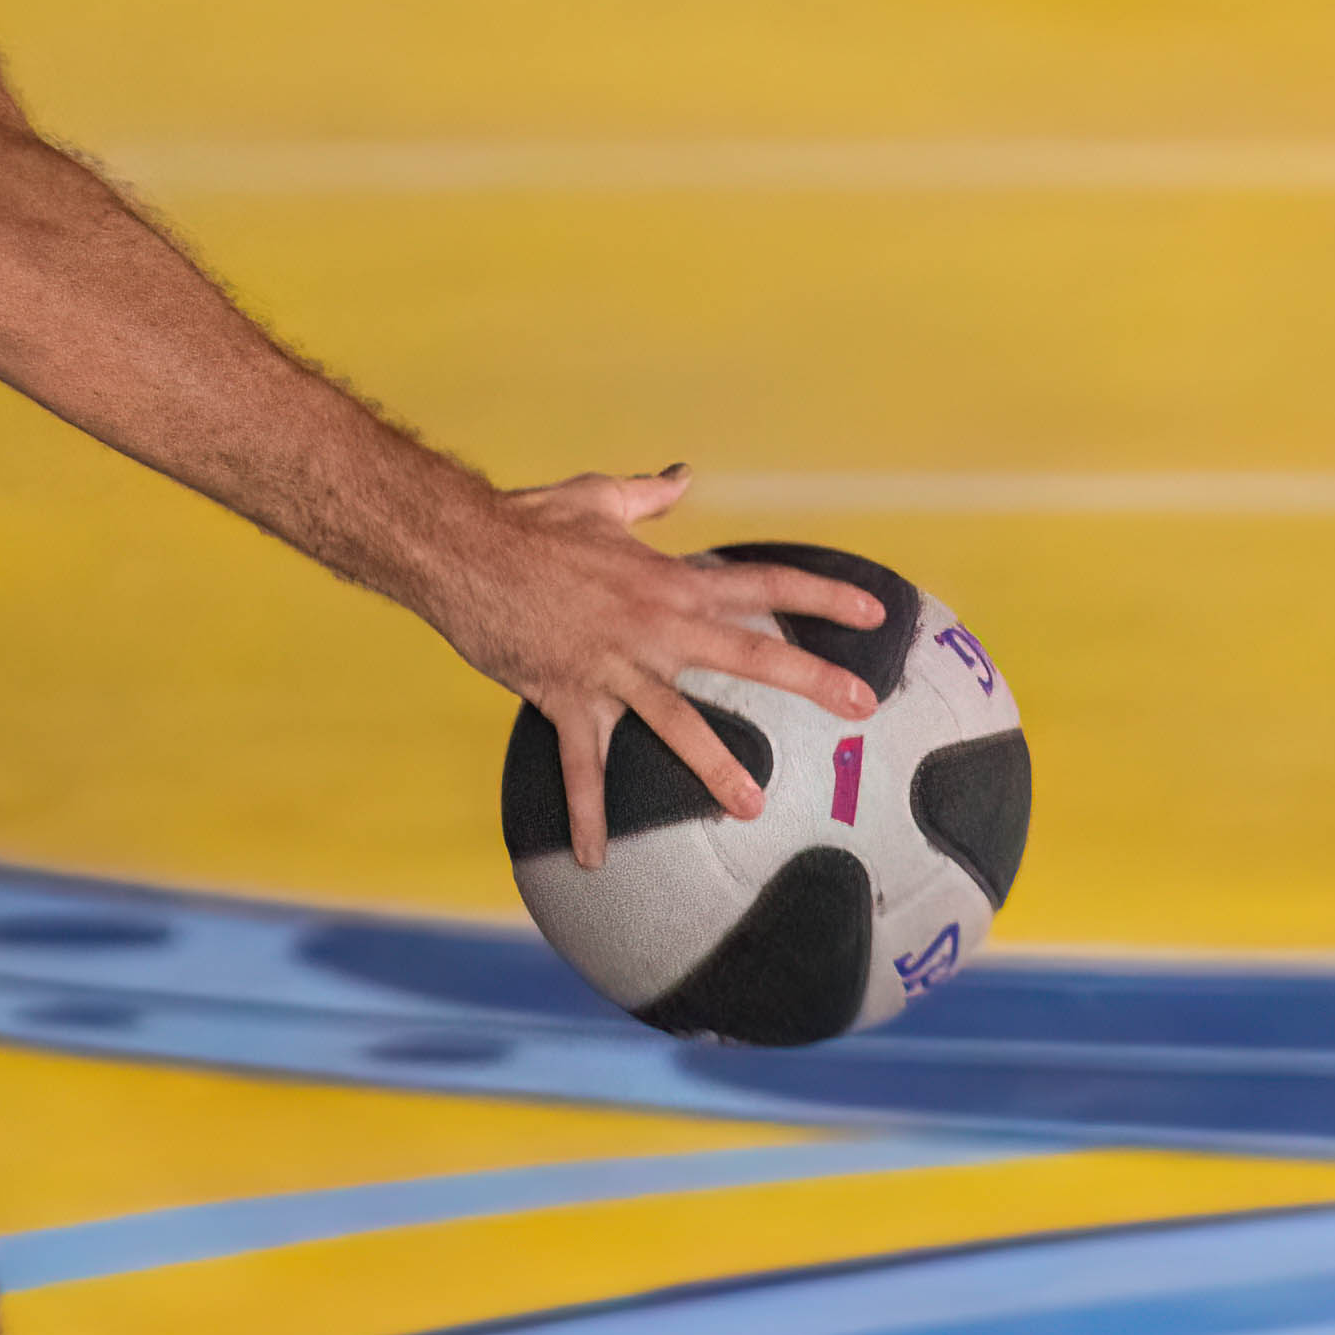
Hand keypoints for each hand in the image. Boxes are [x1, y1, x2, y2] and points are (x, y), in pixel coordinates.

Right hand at [424, 471, 888, 866]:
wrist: (462, 550)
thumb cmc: (531, 520)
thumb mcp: (598, 498)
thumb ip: (648, 494)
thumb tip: (682, 475)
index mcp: (669, 579)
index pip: (761, 582)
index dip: (821, 595)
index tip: (872, 615)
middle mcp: (654, 627)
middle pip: (749, 653)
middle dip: (811, 680)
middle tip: (862, 706)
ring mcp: (613, 668)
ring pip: (677, 723)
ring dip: (716, 767)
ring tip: (751, 806)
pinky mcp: (567, 697)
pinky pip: (580, 766)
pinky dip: (586, 815)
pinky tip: (592, 860)